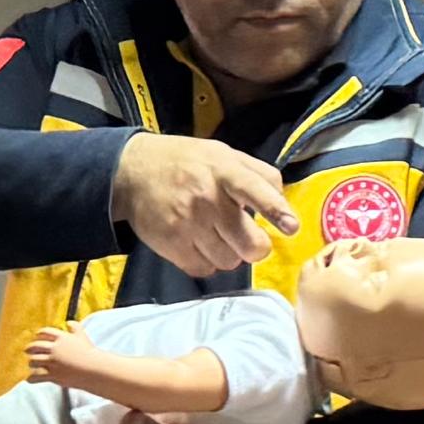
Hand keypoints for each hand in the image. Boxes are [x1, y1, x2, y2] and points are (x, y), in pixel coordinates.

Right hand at [113, 135, 296, 277]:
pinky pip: (205, 269)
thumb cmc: (186, 163)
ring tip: (217, 235)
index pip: (255, 190)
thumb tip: (283, 202)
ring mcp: (188, 224)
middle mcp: (207, 198)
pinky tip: (200, 243)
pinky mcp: (172, 245)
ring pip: (230, 262)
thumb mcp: (223, 154)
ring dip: (230, 253)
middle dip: (255, 246)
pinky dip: (207, 261)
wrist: (132, 172)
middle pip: (250, 244)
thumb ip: (258, 174)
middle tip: (248, 238)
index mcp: (224, 171)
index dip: (276, 210)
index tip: (291, 227)